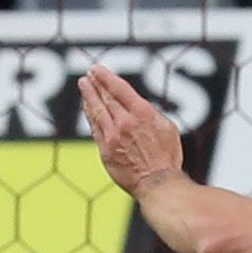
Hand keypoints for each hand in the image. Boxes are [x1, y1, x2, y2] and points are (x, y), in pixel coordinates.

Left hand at [77, 65, 194, 198]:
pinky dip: (90, 115)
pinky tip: (87, 107)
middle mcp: (125, 122)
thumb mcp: (167, 128)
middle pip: (106, 97)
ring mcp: (113, 136)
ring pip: (97, 110)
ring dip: (89, 96)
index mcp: (142, 113)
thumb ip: (151, 113)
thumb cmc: (167, 157)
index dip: (106, 77)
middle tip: (88, 74)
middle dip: (96, 83)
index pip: (119, 88)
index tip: (97, 69)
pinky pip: (95, 128)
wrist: (158, 183)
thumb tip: (138, 105)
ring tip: (83, 84)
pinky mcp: (105, 150)